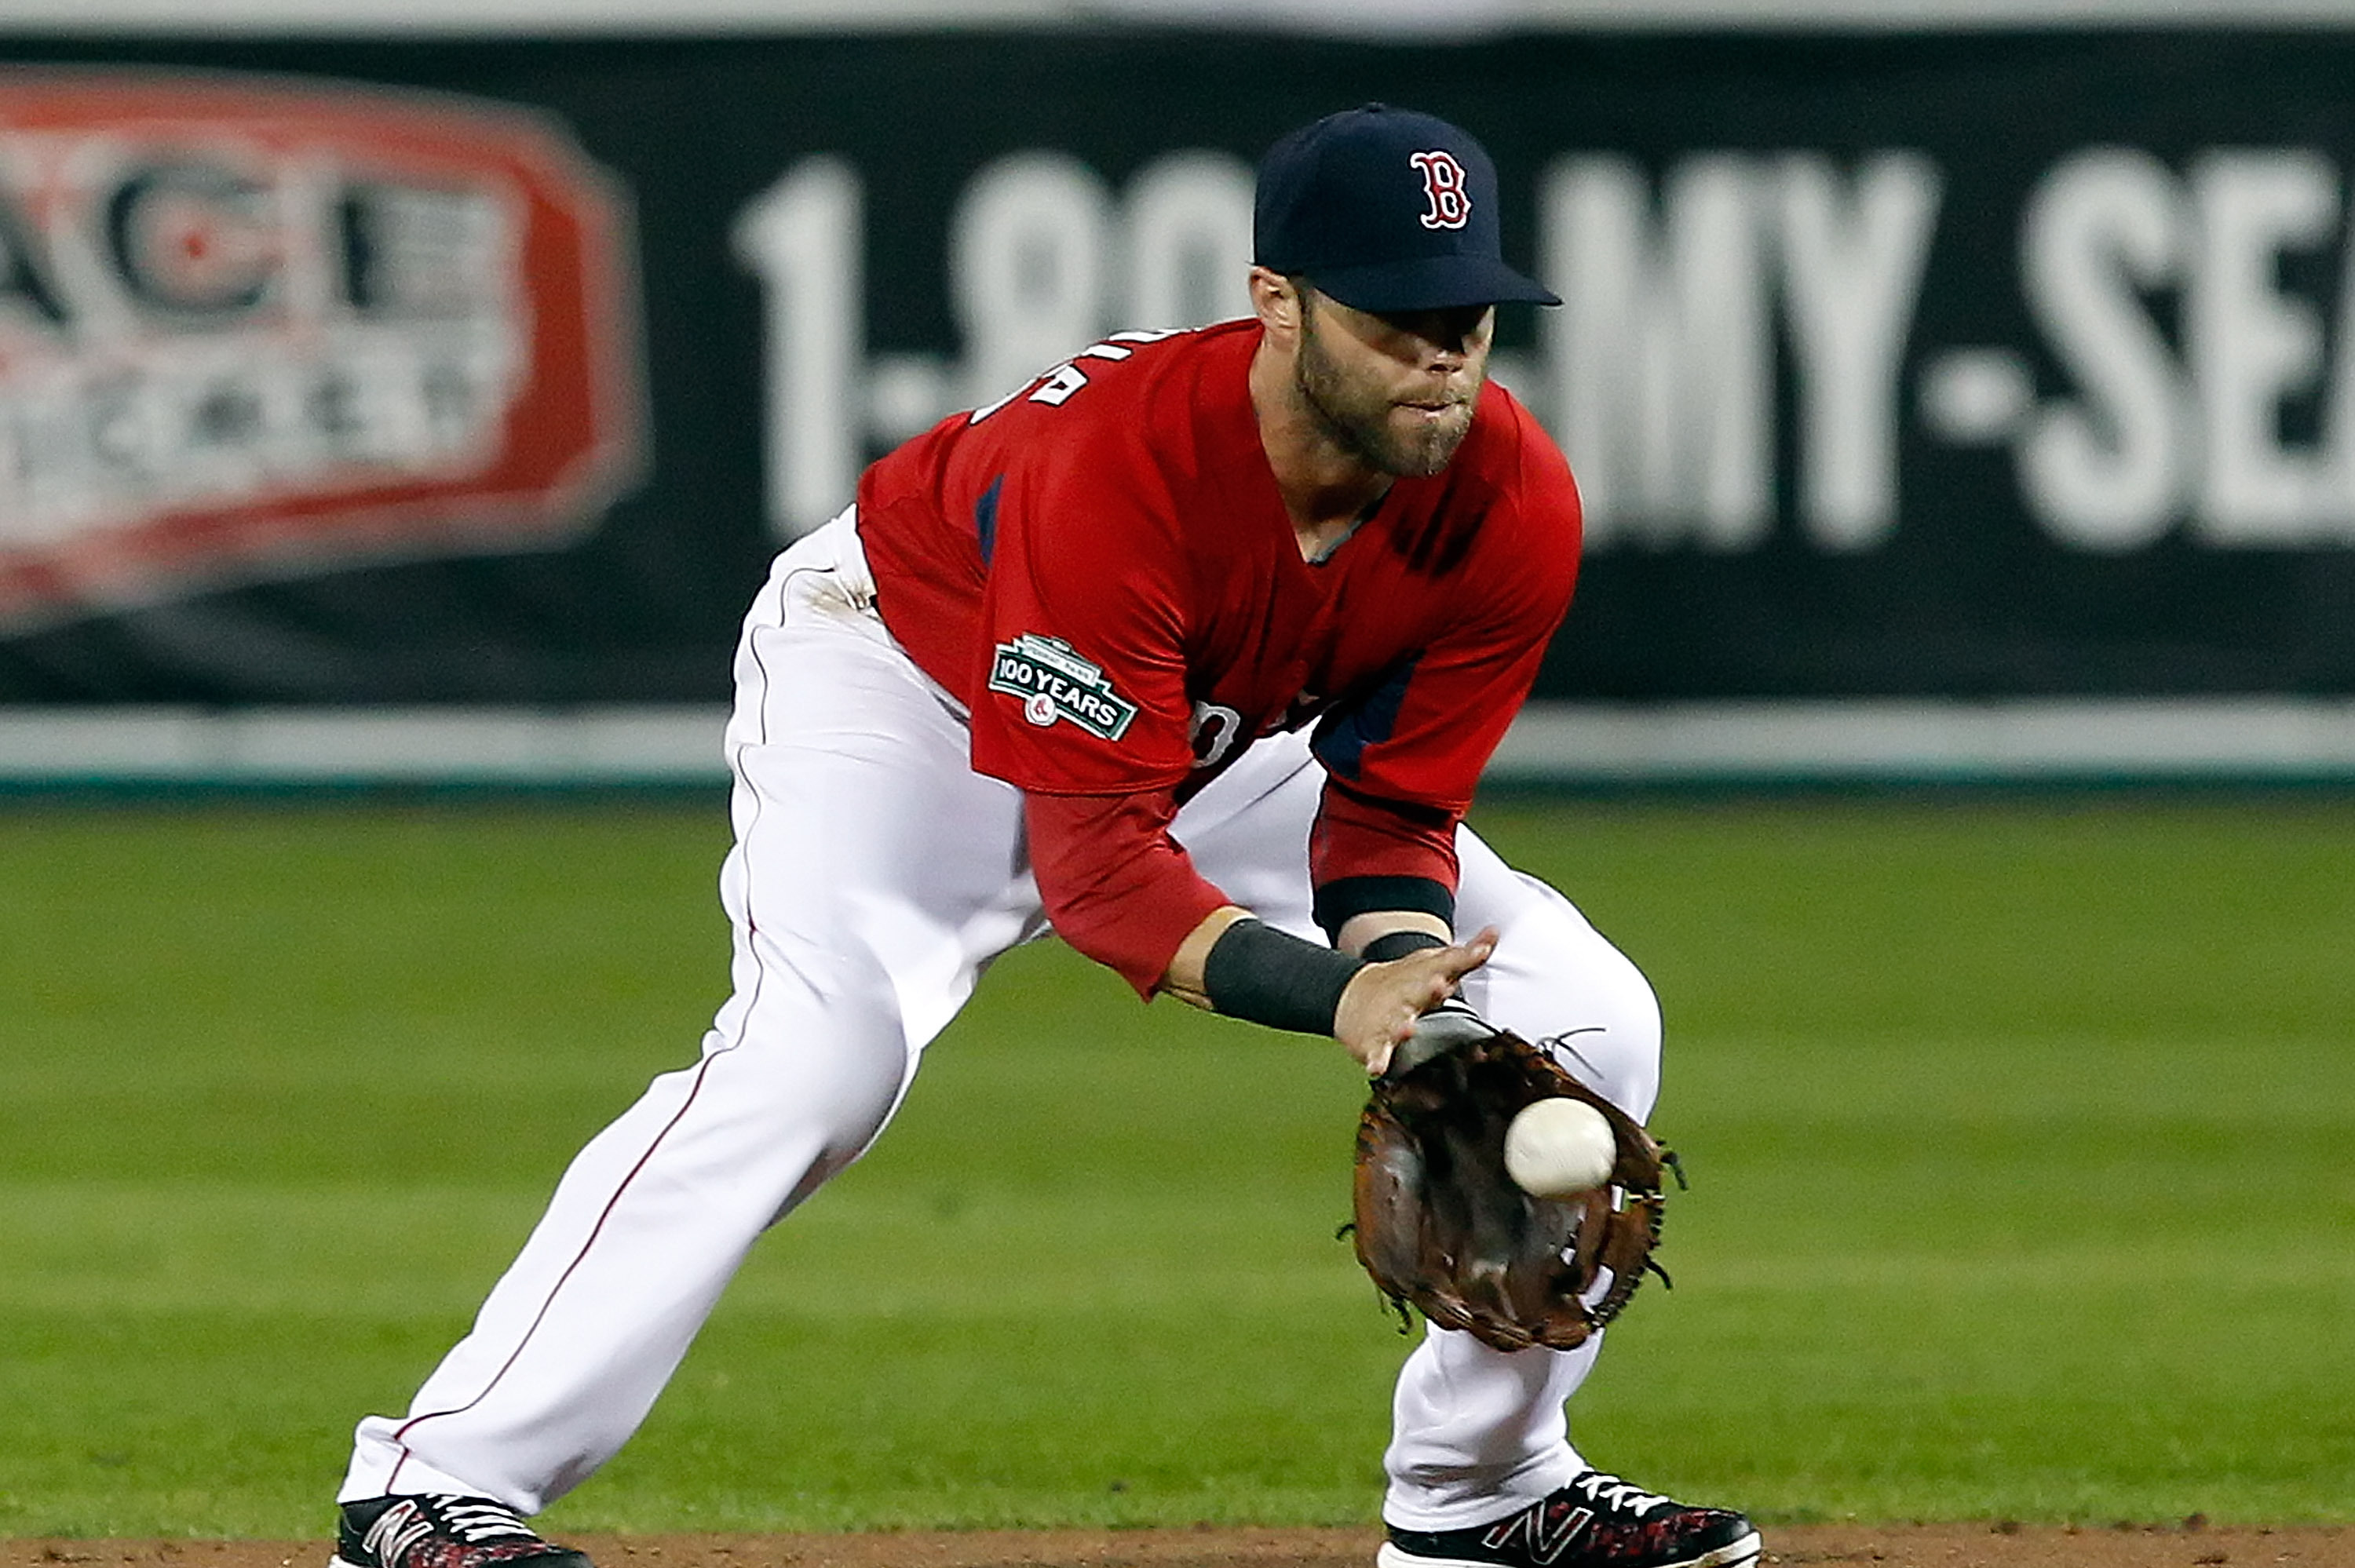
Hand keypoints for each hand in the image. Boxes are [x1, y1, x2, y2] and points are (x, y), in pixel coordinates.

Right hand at [1333, 925, 1497, 1074]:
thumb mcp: (1434, 964)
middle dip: (1432, 989)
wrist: (1354, 994)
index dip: (1468, 958)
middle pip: (1421, 992)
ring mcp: (1390, 1018)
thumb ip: (1466, 955)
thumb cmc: (1405, 982)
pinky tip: (1377, 1067)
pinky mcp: (1375, 1041)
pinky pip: (1377, 1053)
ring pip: (1397, 1024)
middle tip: (1440, 985)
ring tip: (1407, 1029)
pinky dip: (1376, 1060)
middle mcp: (1408, 995)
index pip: (1450, 964)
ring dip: (1402, 1027)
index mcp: (1425, 976)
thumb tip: (1494, 932)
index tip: (1483, 949)